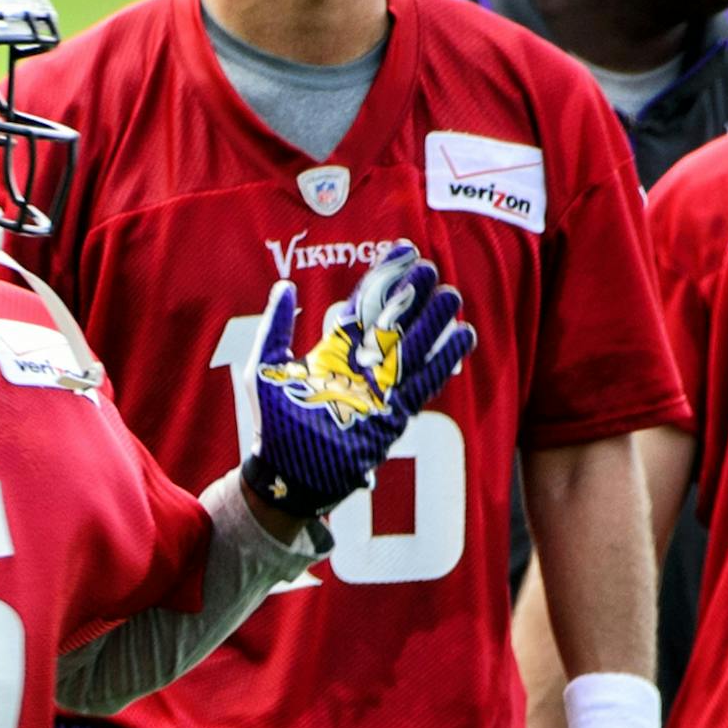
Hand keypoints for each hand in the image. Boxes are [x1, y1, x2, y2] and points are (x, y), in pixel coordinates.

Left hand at [242, 240, 474, 516]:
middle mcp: (361, 368)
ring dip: (433, 324)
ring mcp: (379, 391)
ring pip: (412, 349)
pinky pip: (423, 383)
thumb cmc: (272, 426)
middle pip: (393, 324)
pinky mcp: (393, 415)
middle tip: (431, 270)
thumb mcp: (265, 369)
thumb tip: (284, 285)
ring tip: (452, 297)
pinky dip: (444, 361)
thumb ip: (276, 327)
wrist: (286, 476)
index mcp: (334, 353)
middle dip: (412, 297)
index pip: (364, 307)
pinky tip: (462, 338)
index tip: (403, 252)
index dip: (384, 280)